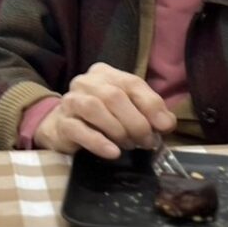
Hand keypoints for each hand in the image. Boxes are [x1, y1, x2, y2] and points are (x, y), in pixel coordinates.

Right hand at [33, 63, 175, 158]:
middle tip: (146, 142)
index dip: (151, 104)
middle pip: (114, 96)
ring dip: (118, 130)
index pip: (132, 83)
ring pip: (94, 108)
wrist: (63, 129)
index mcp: (106, 74)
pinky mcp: (61, 124)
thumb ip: (148, 112)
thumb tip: (167, 123)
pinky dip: (98, 142)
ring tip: (129, 145)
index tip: (164, 126)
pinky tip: (113, 152)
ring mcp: (71, 101)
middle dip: (136, 122)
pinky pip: (78, 130)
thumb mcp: (127, 109)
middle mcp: (86, 82)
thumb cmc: (101, 119)